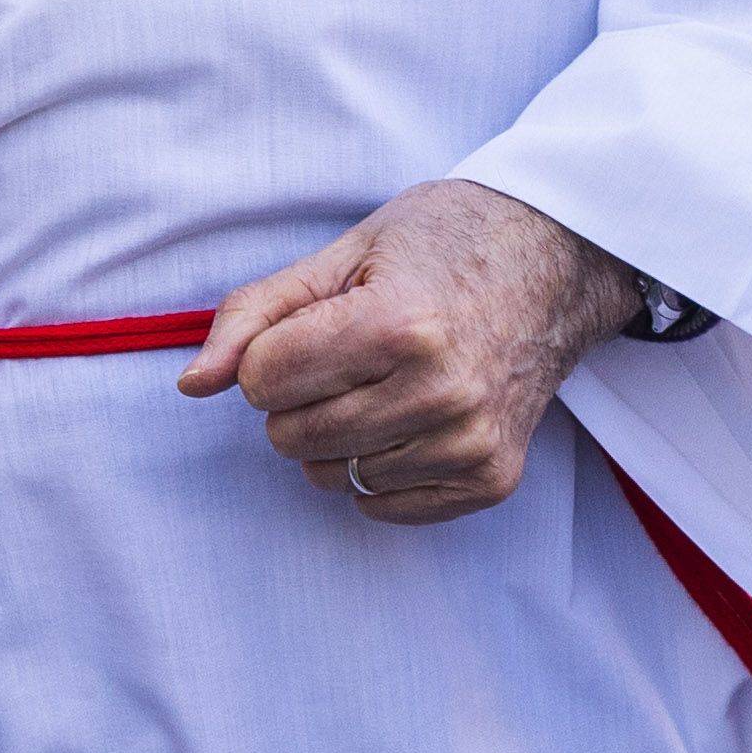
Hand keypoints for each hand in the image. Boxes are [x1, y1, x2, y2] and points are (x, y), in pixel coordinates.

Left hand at [181, 177, 629, 524]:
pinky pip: (381, 507)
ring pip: (331, 475)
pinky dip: (378, 470)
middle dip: (298, 396)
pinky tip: (412, 418)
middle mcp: (440, 391)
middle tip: (350, 354)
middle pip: (289, 436)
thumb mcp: (343, 254)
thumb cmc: (443, 246)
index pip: (262, 381)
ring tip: (385, 382)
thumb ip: (256, 315)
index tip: (318, 324)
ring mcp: (470, 442)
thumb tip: (193, 384)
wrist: (558, 261)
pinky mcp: (491, 478)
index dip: (272, 351)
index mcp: (398, 324)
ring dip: (337, 436)